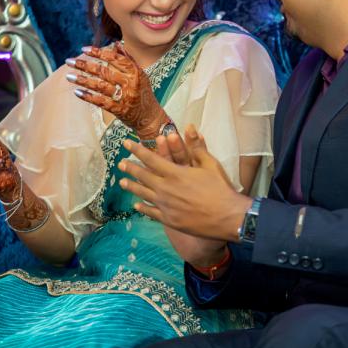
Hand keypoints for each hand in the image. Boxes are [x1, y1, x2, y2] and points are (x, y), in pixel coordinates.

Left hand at [66, 44, 164, 138]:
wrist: (151, 118)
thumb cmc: (143, 94)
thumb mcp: (140, 75)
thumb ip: (128, 59)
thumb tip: (116, 44)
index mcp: (135, 72)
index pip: (115, 58)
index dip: (98, 53)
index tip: (84, 49)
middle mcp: (130, 83)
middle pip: (104, 71)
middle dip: (84, 65)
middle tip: (69, 61)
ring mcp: (125, 97)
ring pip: (100, 86)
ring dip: (83, 80)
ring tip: (69, 76)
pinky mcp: (119, 110)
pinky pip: (101, 102)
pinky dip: (88, 97)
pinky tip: (77, 92)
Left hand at [118, 126, 251, 241]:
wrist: (226, 217)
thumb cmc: (220, 189)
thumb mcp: (210, 164)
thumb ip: (197, 148)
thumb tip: (190, 128)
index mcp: (175, 173)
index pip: (150, 158)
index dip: (137, 150)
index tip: (126, 143)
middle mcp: (166, 189)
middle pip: (143, 176)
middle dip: (131, 168)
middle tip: (121, 163)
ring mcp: (165, 206)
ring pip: (143, 194)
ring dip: (132, 187)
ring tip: (122, 182)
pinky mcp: (169, 220)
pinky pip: (151, 212)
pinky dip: (142, 207)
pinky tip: (136, 205)